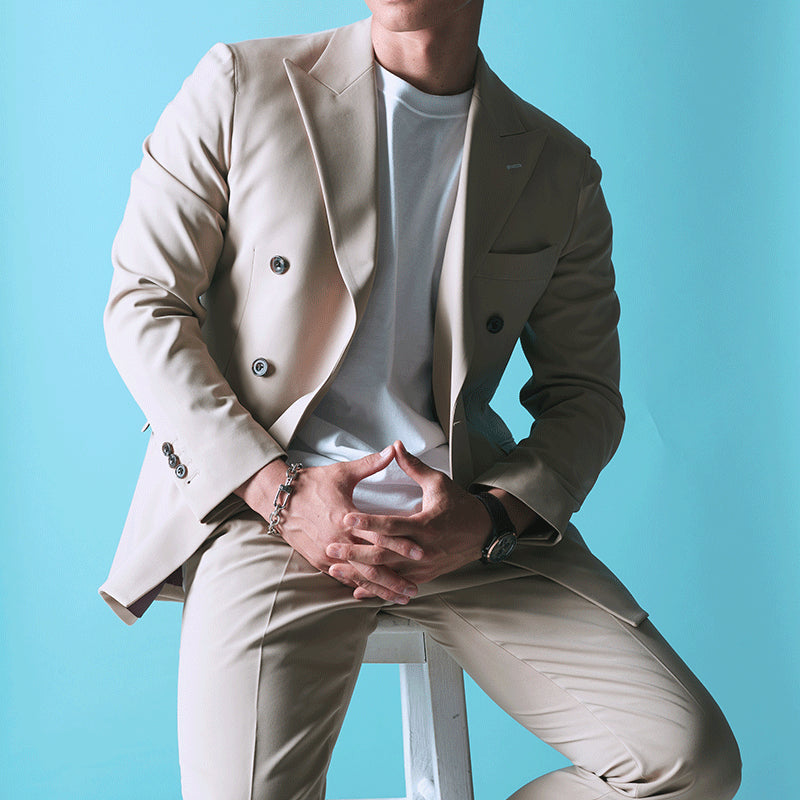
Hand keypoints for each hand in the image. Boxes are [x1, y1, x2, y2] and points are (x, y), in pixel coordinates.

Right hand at [234, 447, 423, 603]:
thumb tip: (394, 449)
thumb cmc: (312, 483)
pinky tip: (376, 595)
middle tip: (415, 589)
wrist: (279, 498)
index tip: (421, 553)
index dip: (401, 545)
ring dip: (381, 589)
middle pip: (372, 565)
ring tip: (401, 597)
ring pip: (359, 577)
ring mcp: (327, 554)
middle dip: (395, 579)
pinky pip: (343, 578)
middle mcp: (337, 541)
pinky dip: (361, 587)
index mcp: (346, 518)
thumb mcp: (343, 472)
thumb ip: (371, 464)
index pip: (379, 536)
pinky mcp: (318, 561)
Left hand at [325, 441, 491, 598]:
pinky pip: (396, 584)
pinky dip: (376, 588)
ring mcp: (424, 566)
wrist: (482, 532)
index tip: (346, 519)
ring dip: (360, 572)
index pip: (392, 525)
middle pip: (384, 554)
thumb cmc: (458, 505)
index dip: (367, 523)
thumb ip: (413, 466)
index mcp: (426, 525)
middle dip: (355, 552)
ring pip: (387, 574)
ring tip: (335, 568)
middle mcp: (424, 549)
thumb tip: (395, 445)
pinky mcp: (424, 576)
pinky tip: (356, 590)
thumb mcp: (438, 482)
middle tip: (331, 548)